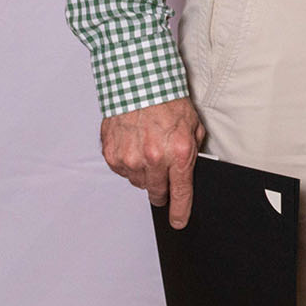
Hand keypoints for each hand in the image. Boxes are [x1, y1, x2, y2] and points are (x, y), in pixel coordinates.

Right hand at [100, 97, 205, 228]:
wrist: (139, 84)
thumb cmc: (167, 101)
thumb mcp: (193, 125)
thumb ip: (192, 149)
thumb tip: (190, 169)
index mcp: (178, 152)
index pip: (180, 192)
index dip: (180, 211)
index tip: (178, 221)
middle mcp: (154, 158)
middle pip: (157, 192)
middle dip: (162, 190)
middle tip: (163, 179)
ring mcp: (130, 158)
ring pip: (138, 182)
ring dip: (145, 174)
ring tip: (148, 151)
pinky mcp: (112, 154)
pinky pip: (122, 171)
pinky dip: (129, 164)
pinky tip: (134, 147)